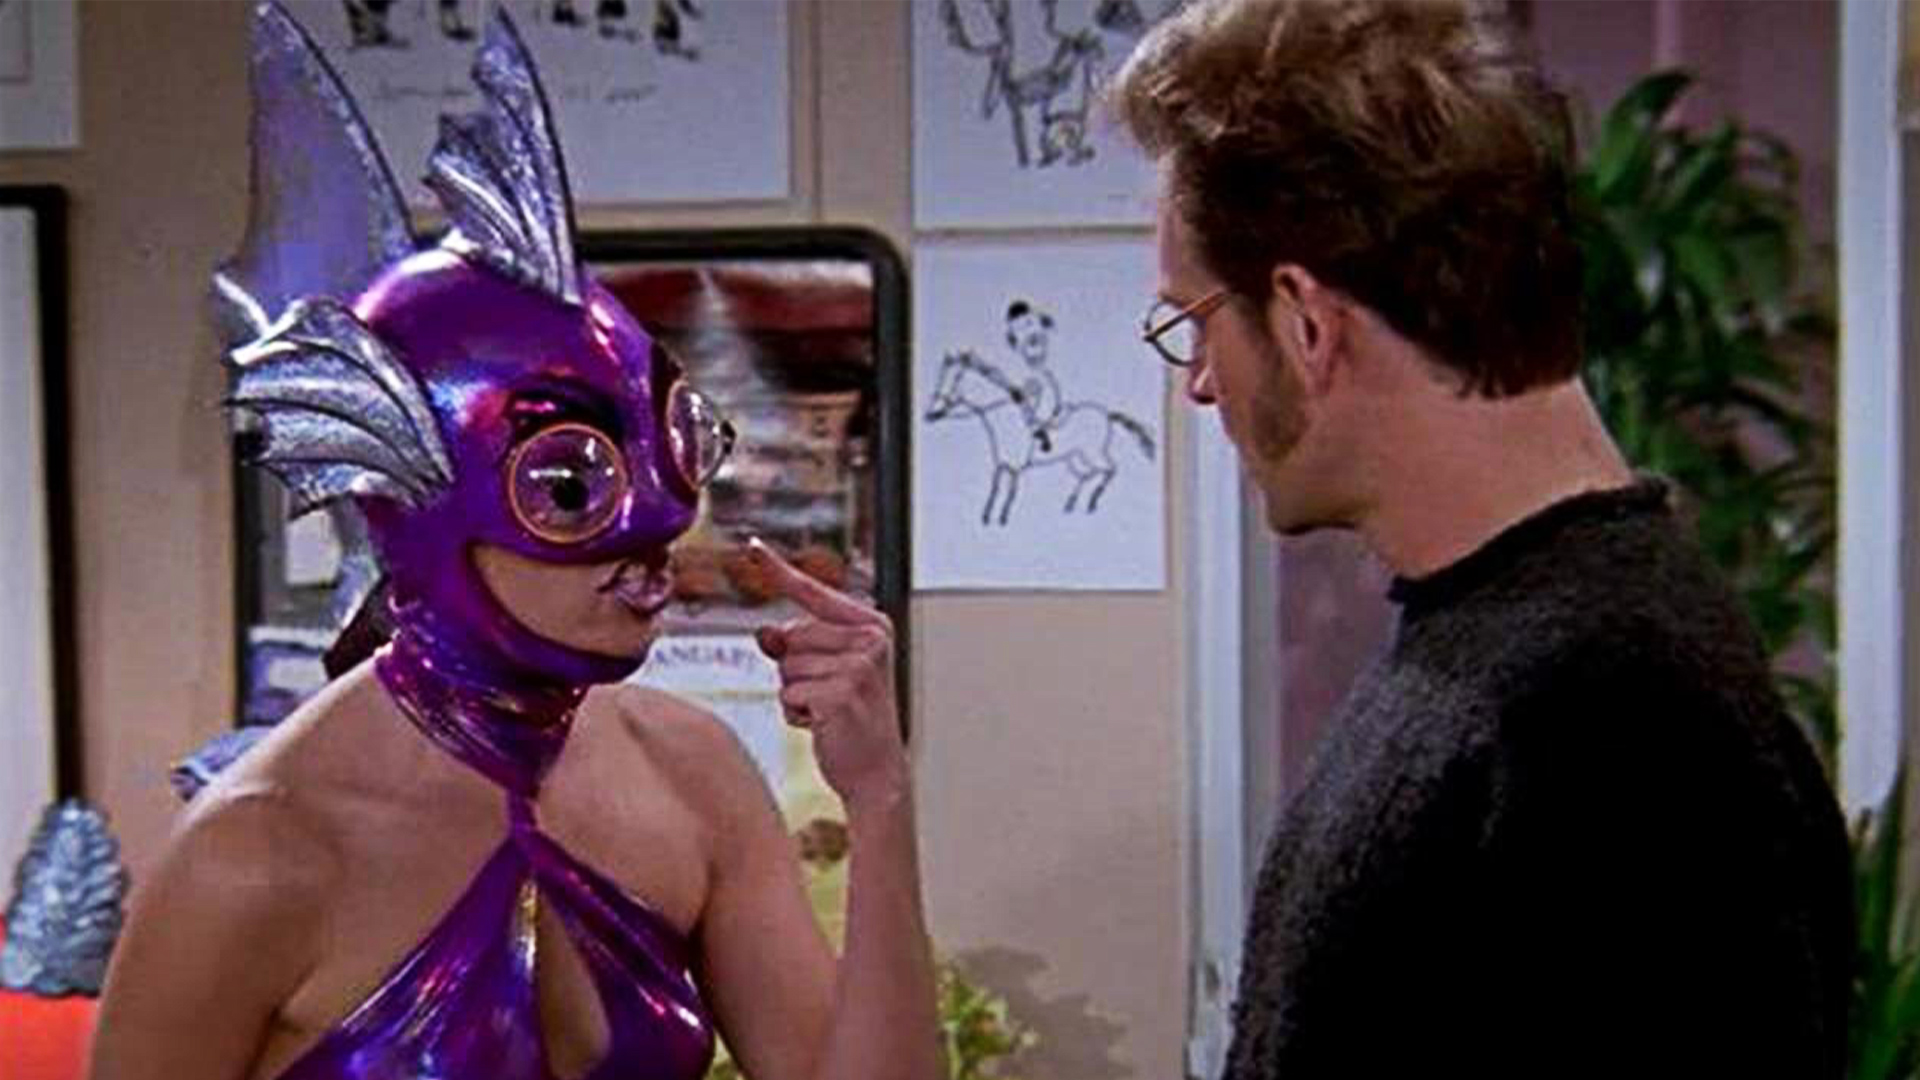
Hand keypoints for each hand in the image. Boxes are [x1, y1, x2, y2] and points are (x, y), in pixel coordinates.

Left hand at [749, 539, 906, 812]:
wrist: (877, 771)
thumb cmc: (851, 719)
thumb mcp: (825, 673)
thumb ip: (796, 647)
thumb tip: (765, 632)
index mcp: (870, 625)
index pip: (813, 593)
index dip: (778, 571)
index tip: (751, 546)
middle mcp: (869, 640)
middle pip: (791, 638)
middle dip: (794, 670)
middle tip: (827, 697)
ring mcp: (857, 666)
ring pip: (786, 668)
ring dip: (796, 695)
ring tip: (828, 712)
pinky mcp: (841, 693)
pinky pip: (788, 694)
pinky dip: (796, 714)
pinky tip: (824, 726)